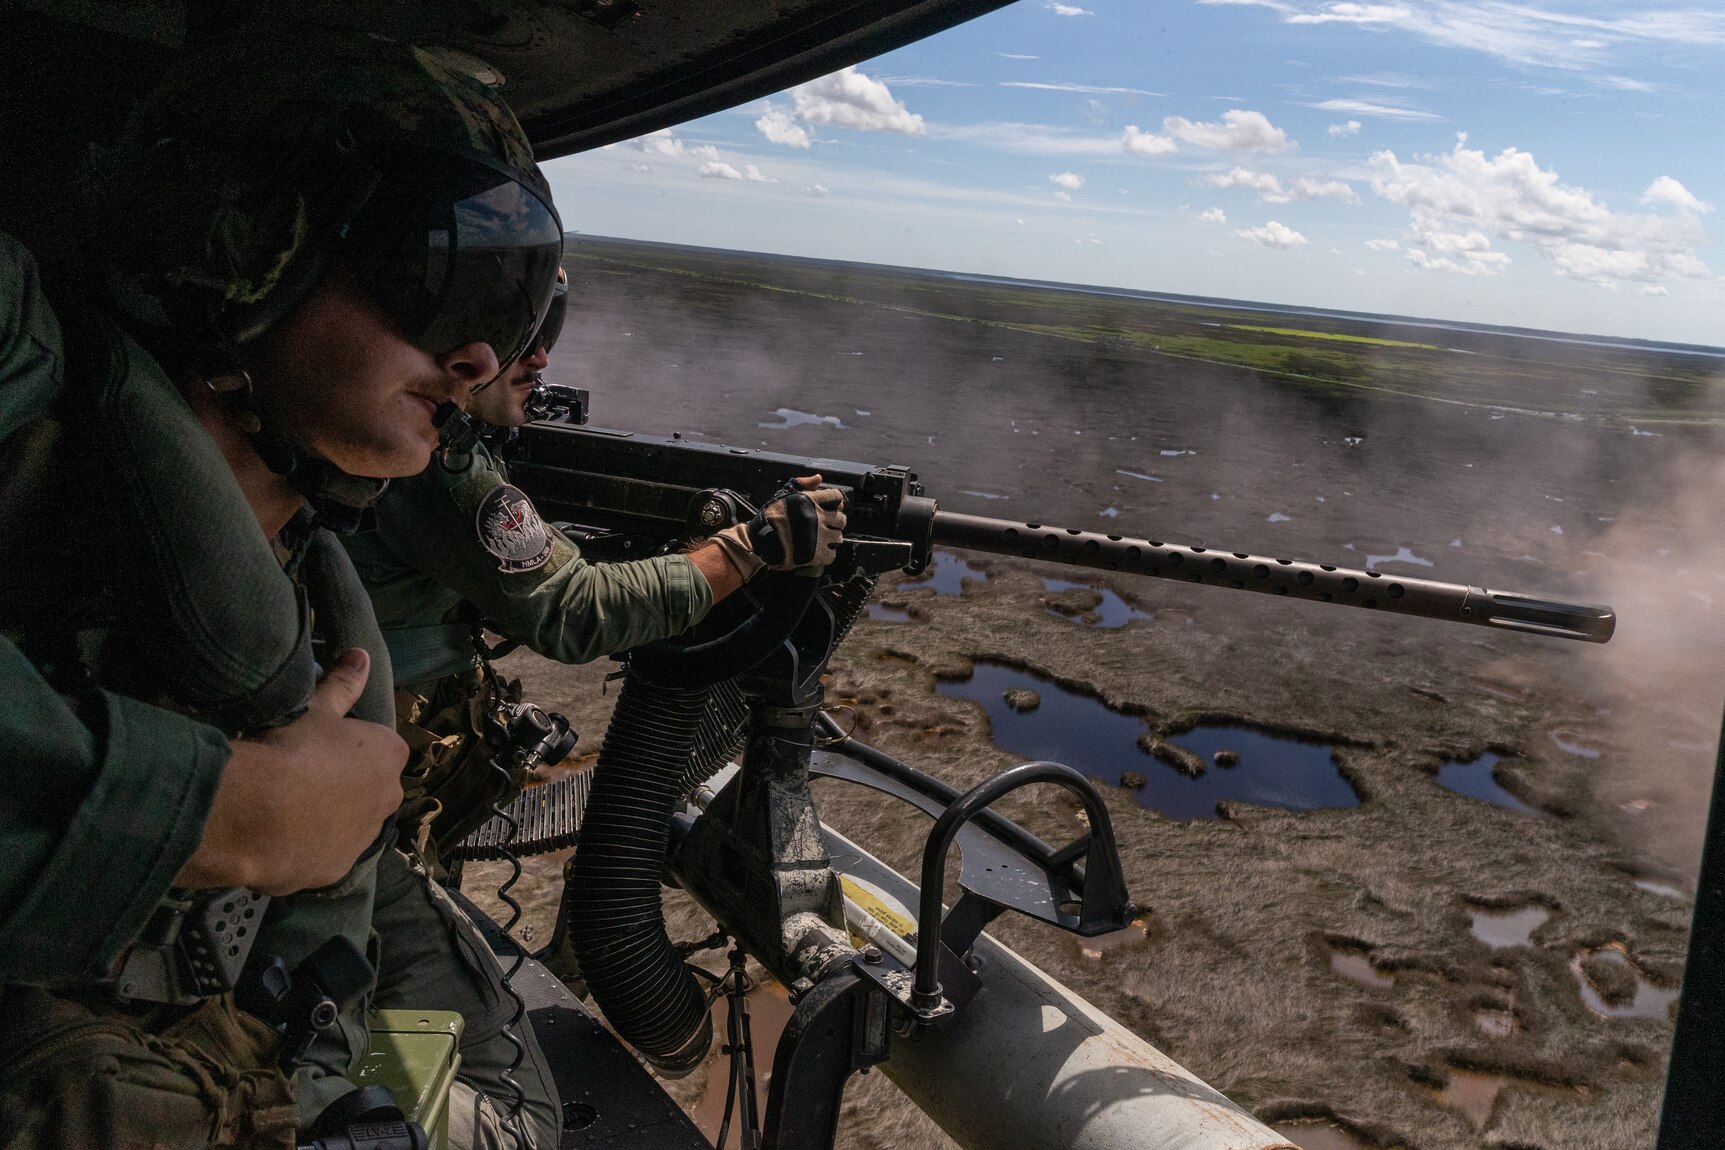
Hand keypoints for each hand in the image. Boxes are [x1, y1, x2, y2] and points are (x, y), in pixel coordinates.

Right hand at [175, 648, 406, 894]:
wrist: (259, 812)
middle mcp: (389, 799)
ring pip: (348, 825)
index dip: (347, 748)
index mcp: (390, 755)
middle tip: (299, 778)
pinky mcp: (336, 871)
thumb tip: (362, 653)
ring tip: (283, 810)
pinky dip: (305, 849)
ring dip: (326, 820)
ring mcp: (364, 839)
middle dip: (343, 786)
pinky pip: (322, 855)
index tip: (317, 749)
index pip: (378, 748)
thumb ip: (342, 683)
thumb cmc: (293, 749)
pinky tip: (276, 839)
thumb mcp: (315, 709)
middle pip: (368, 788)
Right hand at [711, 475, 845, 576]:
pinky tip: (818, 551)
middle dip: (834, 522)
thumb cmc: (769, 517)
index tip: (829, 507)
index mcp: (811, 501)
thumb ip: (801, 484)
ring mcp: (820, 536)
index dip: (834, 502)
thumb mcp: (783, 494)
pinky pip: (832, 554)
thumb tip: (818, 478)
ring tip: (821, 539)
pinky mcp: (817, 554)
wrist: (760, 540)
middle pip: (841, 519)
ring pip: (838, 537)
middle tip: (825, 525)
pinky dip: (827, 553)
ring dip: (832, 538)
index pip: (836, 497)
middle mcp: (819, 517)